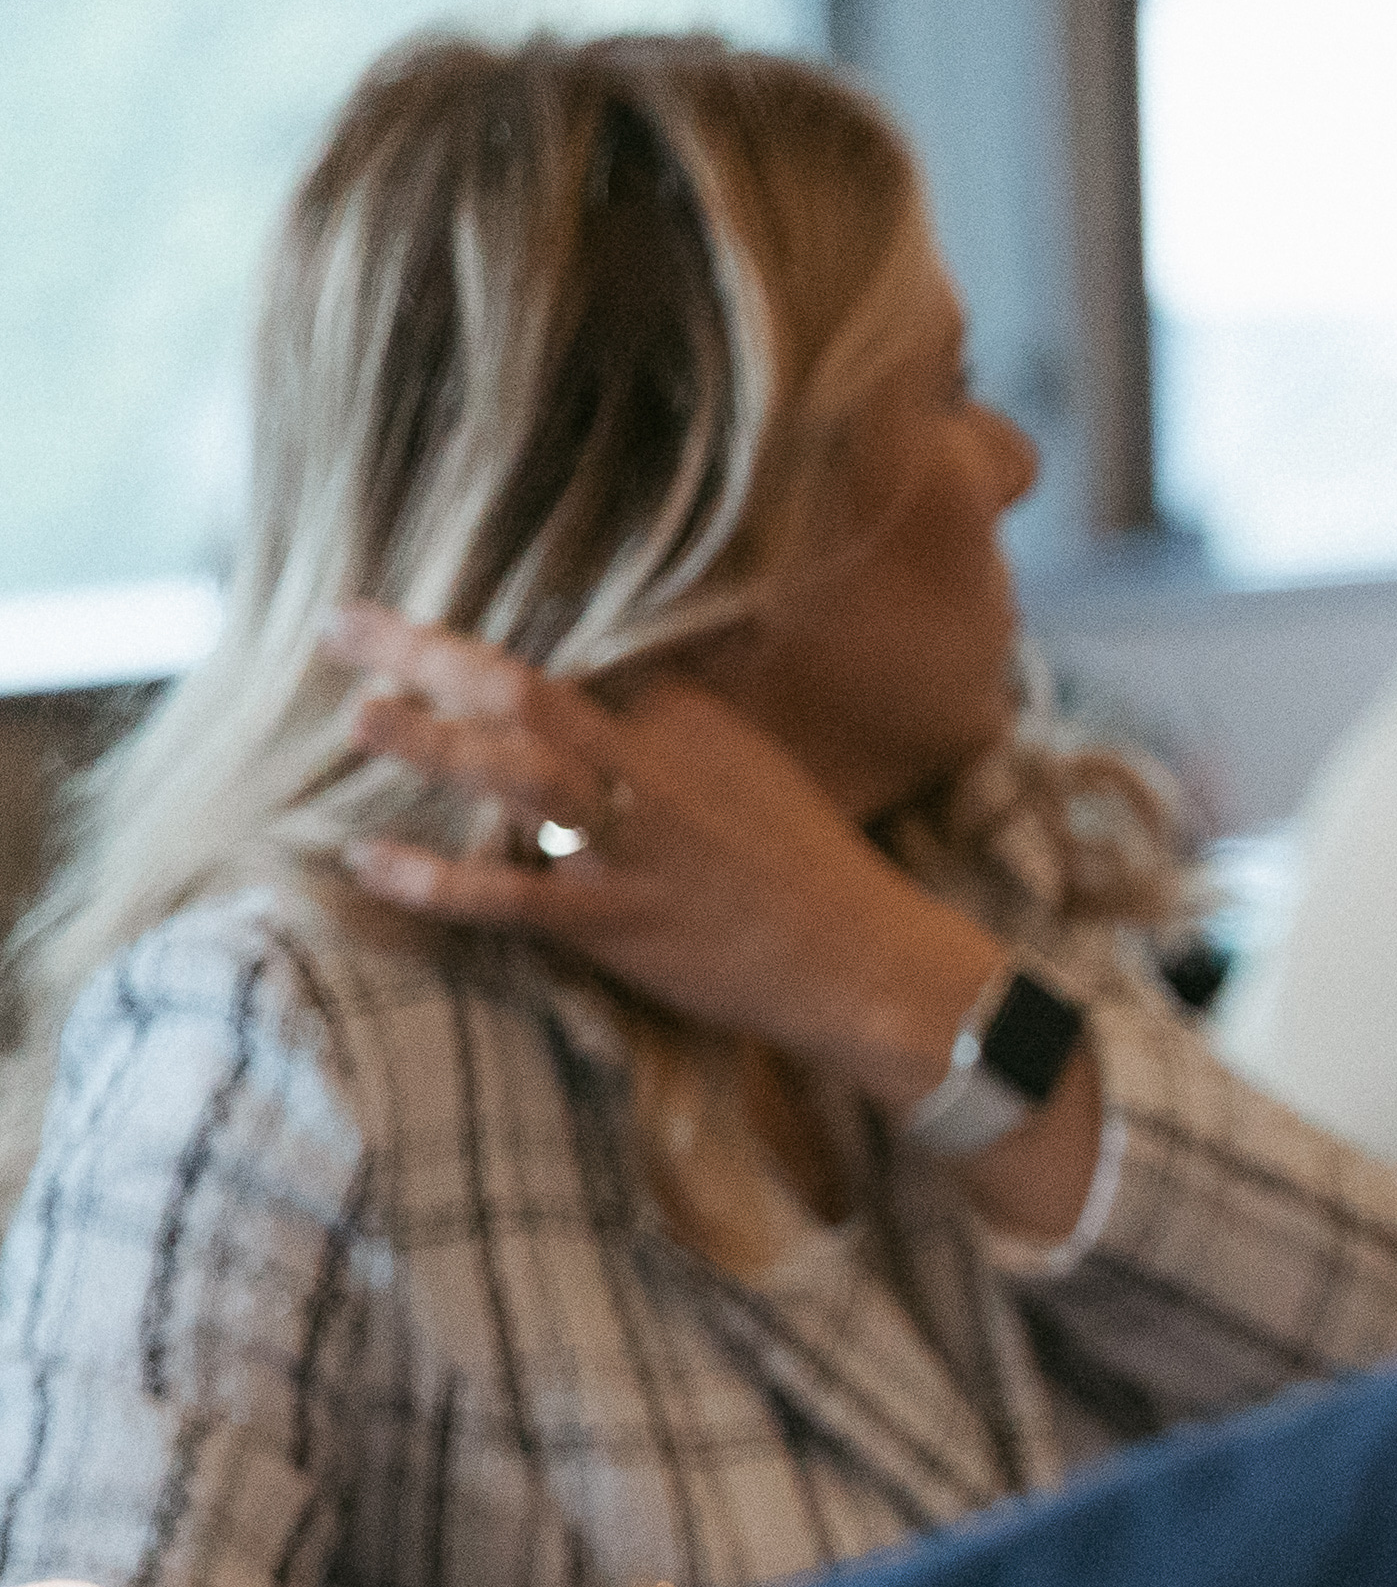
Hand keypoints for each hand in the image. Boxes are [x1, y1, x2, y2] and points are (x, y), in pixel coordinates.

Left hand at [318, 602, 1008, 1117]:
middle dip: (427, 652)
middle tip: (342, 623)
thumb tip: (626, 662)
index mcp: (687, 718)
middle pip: (528, 692)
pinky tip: (369, 860)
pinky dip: (435, 880)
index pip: (574, 655)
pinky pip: (510, 896)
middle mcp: (655, 769)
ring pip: (519, 776)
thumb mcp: (753, 762)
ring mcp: (633, 847)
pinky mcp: (617, 923)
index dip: (491, 637)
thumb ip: (676, 714)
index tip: (415, 625)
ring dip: (432, 745)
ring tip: (358, 717)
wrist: (864, 963)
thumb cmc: (807, 865)